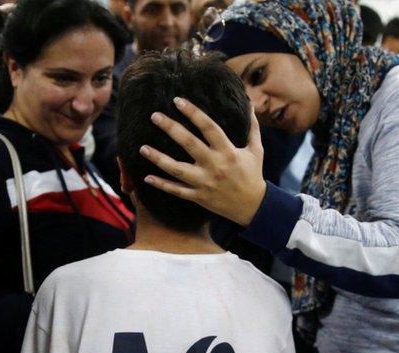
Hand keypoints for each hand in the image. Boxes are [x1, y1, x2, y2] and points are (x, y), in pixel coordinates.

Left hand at [139, 97, 266, 225]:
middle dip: (171, 128)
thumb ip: (252, 127)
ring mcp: (204, 183)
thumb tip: (249, 103)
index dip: (193, 113)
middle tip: (154, 116)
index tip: (178, 101)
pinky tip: (146, 177)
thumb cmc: (252, 175)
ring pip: (177, 169)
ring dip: (158, 159)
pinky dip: (161, 184)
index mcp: (228, 152)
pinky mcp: (198, 197)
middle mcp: (214, 166)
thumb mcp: (256, 150)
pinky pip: (177, 191)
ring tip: (142, 148)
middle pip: (189, 144)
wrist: (252, 207)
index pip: (209, 128)